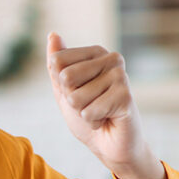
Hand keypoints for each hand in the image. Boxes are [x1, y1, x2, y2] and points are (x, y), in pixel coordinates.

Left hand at [46, 32, 165, 178]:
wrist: (110, 144)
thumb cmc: (86, 114)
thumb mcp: (64, 88)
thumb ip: (56, 64)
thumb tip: (52, 34)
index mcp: (95, 52)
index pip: (56, 61)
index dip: (60, 84)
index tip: (77, 91)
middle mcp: (111, 59)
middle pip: (65, 77)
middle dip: (70, 99)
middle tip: (88, 104)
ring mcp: (121, 76)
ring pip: (75, 97)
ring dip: (82, 112)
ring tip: (99, 111)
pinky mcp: (126, 96)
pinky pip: (88, 111)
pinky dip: (92, 122)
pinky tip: (106, 119)